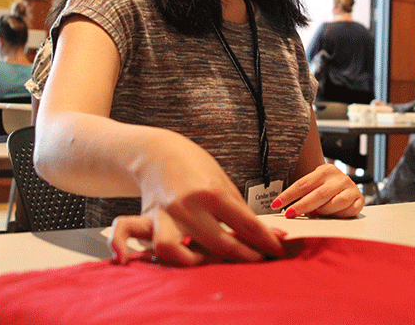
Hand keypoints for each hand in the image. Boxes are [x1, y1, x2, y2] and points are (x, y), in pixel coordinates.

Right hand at [108, 135, 285, 266]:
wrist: (155, 151)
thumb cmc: (192, 164)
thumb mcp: (221, 180)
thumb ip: (238, 209)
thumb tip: (266, 232)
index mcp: (211, 191)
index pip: (245, 224)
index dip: (265, 240)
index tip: (279, 249)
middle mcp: (187, 205)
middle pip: (219, 243)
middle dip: (244, 256)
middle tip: (258, 260)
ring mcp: (164, 214)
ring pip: (174, 250)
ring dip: (195, 262)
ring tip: (213, 263)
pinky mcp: (148, 220)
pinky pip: (135, 239)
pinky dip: (136, 252)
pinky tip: (142, 262)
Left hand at [270, 163, 363, 218]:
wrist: (347, 187)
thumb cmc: (326, 187)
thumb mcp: (314, 184)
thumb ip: (304, 192)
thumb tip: (284, 207)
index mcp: (326, 170)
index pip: (303, 184)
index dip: (288, 195)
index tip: (276, 204)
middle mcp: (340, 178)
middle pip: (318, 194)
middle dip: (301, 206)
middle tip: (289, 214)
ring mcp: (351, 188)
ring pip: (333, 204)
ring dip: (321, 212)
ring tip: (315, 214)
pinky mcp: (360, 200)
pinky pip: (347, 211)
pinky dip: (337, 215)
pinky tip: (332, 215)